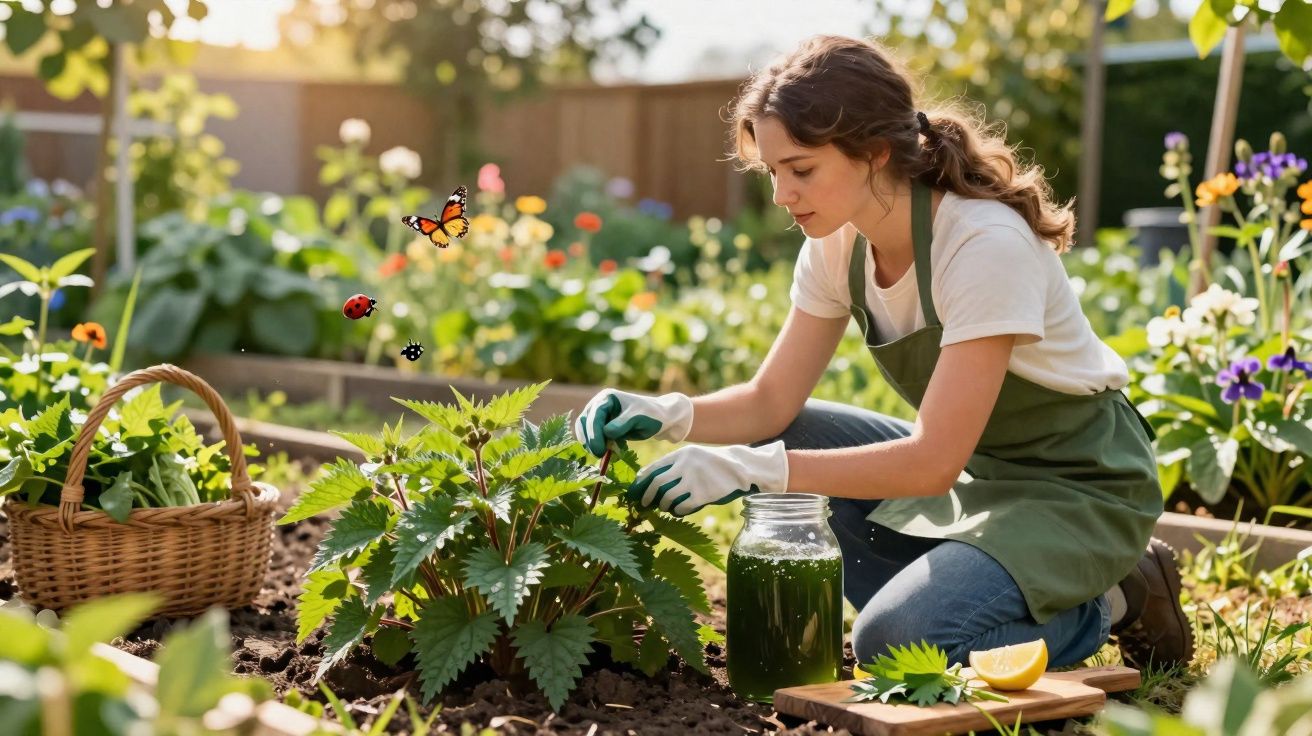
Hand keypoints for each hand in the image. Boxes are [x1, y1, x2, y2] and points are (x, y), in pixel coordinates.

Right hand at [573, 389, 693, 455]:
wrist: (660, 419)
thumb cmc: (651, 415)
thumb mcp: (638, 418)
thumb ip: (621, 424)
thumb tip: (606, 433)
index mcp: (607, 398)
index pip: (594, 415)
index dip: (594, 433)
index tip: (599, 449)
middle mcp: (599, 404)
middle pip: (584, 422)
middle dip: (590, 439)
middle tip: (599, 455)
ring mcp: (599, 415)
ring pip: (585, 430)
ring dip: (591, 443)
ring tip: (603, 454)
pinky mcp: (602, 426)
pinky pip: (592, 437)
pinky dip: (597, 445)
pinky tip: (608, 452)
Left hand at [628, 441, 788, 516]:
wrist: (741, 468)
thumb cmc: (714, 464)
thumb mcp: (694, 457)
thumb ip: (676, 465)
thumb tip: (651, 482)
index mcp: (681, 455)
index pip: (653, 469)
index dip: (641, 482)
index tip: (635, 491)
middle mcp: (685, 466)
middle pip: (657, 484)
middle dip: (647, 496)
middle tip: (643, 504)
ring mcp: (694, 480)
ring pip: (668, 498)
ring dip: (663, 505)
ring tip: (666, 507)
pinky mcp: (703, 495)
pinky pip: (682, 508)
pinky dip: (678, 512)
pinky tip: (680, 511)